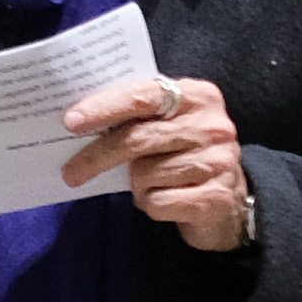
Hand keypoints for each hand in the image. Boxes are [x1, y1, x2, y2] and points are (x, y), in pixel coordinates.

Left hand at [60, 78, 255, 254]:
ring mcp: (217, 162)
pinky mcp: (214, 198)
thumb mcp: (169, 125)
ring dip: (136, 185)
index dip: (104, 108)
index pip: (143, 96)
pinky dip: (150, 205)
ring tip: (150, 185)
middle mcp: (212, 126)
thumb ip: (139, 116)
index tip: (71, 121)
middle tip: (71, 172)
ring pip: (144, 175)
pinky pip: (158, 203)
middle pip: (137, 138)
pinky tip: (165, 200)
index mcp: (198, 96)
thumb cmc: (185, 156)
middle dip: (97, 156)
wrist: (230, 202)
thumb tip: (81, 123)